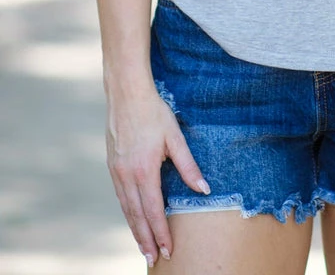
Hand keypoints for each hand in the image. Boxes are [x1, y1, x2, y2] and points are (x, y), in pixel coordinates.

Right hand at [106, 88, 209, 266]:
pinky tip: (133, 217)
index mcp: (144, 170)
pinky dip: (127, 212)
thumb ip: (188, 166)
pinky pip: (120, 195)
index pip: (154, 210)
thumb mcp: (175, 137)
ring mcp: (117, 171)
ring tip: (143, 246)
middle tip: (153, 259)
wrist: (126, 94)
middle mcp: (127, 175)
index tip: (168, 249)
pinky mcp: (112, 165)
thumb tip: (204, 189)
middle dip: (146, 239)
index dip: (161, 232)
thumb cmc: (154, 113)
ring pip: (126, 208)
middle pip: (137, 215)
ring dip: (135, 229)